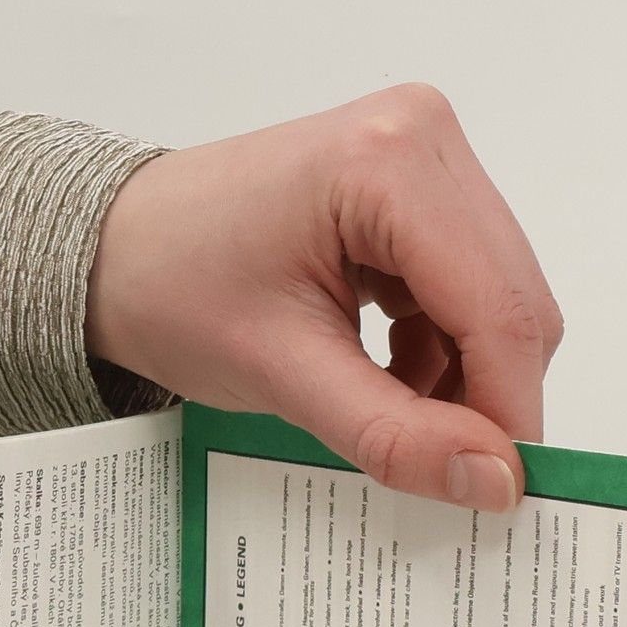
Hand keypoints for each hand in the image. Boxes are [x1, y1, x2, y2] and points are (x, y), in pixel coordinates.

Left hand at [87, 84, 562, 510]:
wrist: (112, 249)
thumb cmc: (171, 289)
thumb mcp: (282, 375)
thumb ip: (395, 434)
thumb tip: (494, 480)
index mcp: (387, 162)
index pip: (498, 308)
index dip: (508, 411)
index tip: (500, 491)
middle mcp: (421, 134)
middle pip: (514, 298)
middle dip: (486, 393)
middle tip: (439, 465)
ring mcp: (423, 150)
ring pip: (500, 294)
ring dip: (463, 371)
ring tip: (390, 410)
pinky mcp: (417, 178)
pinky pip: (471, 279)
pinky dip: (444, 343)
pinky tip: (387, 372)